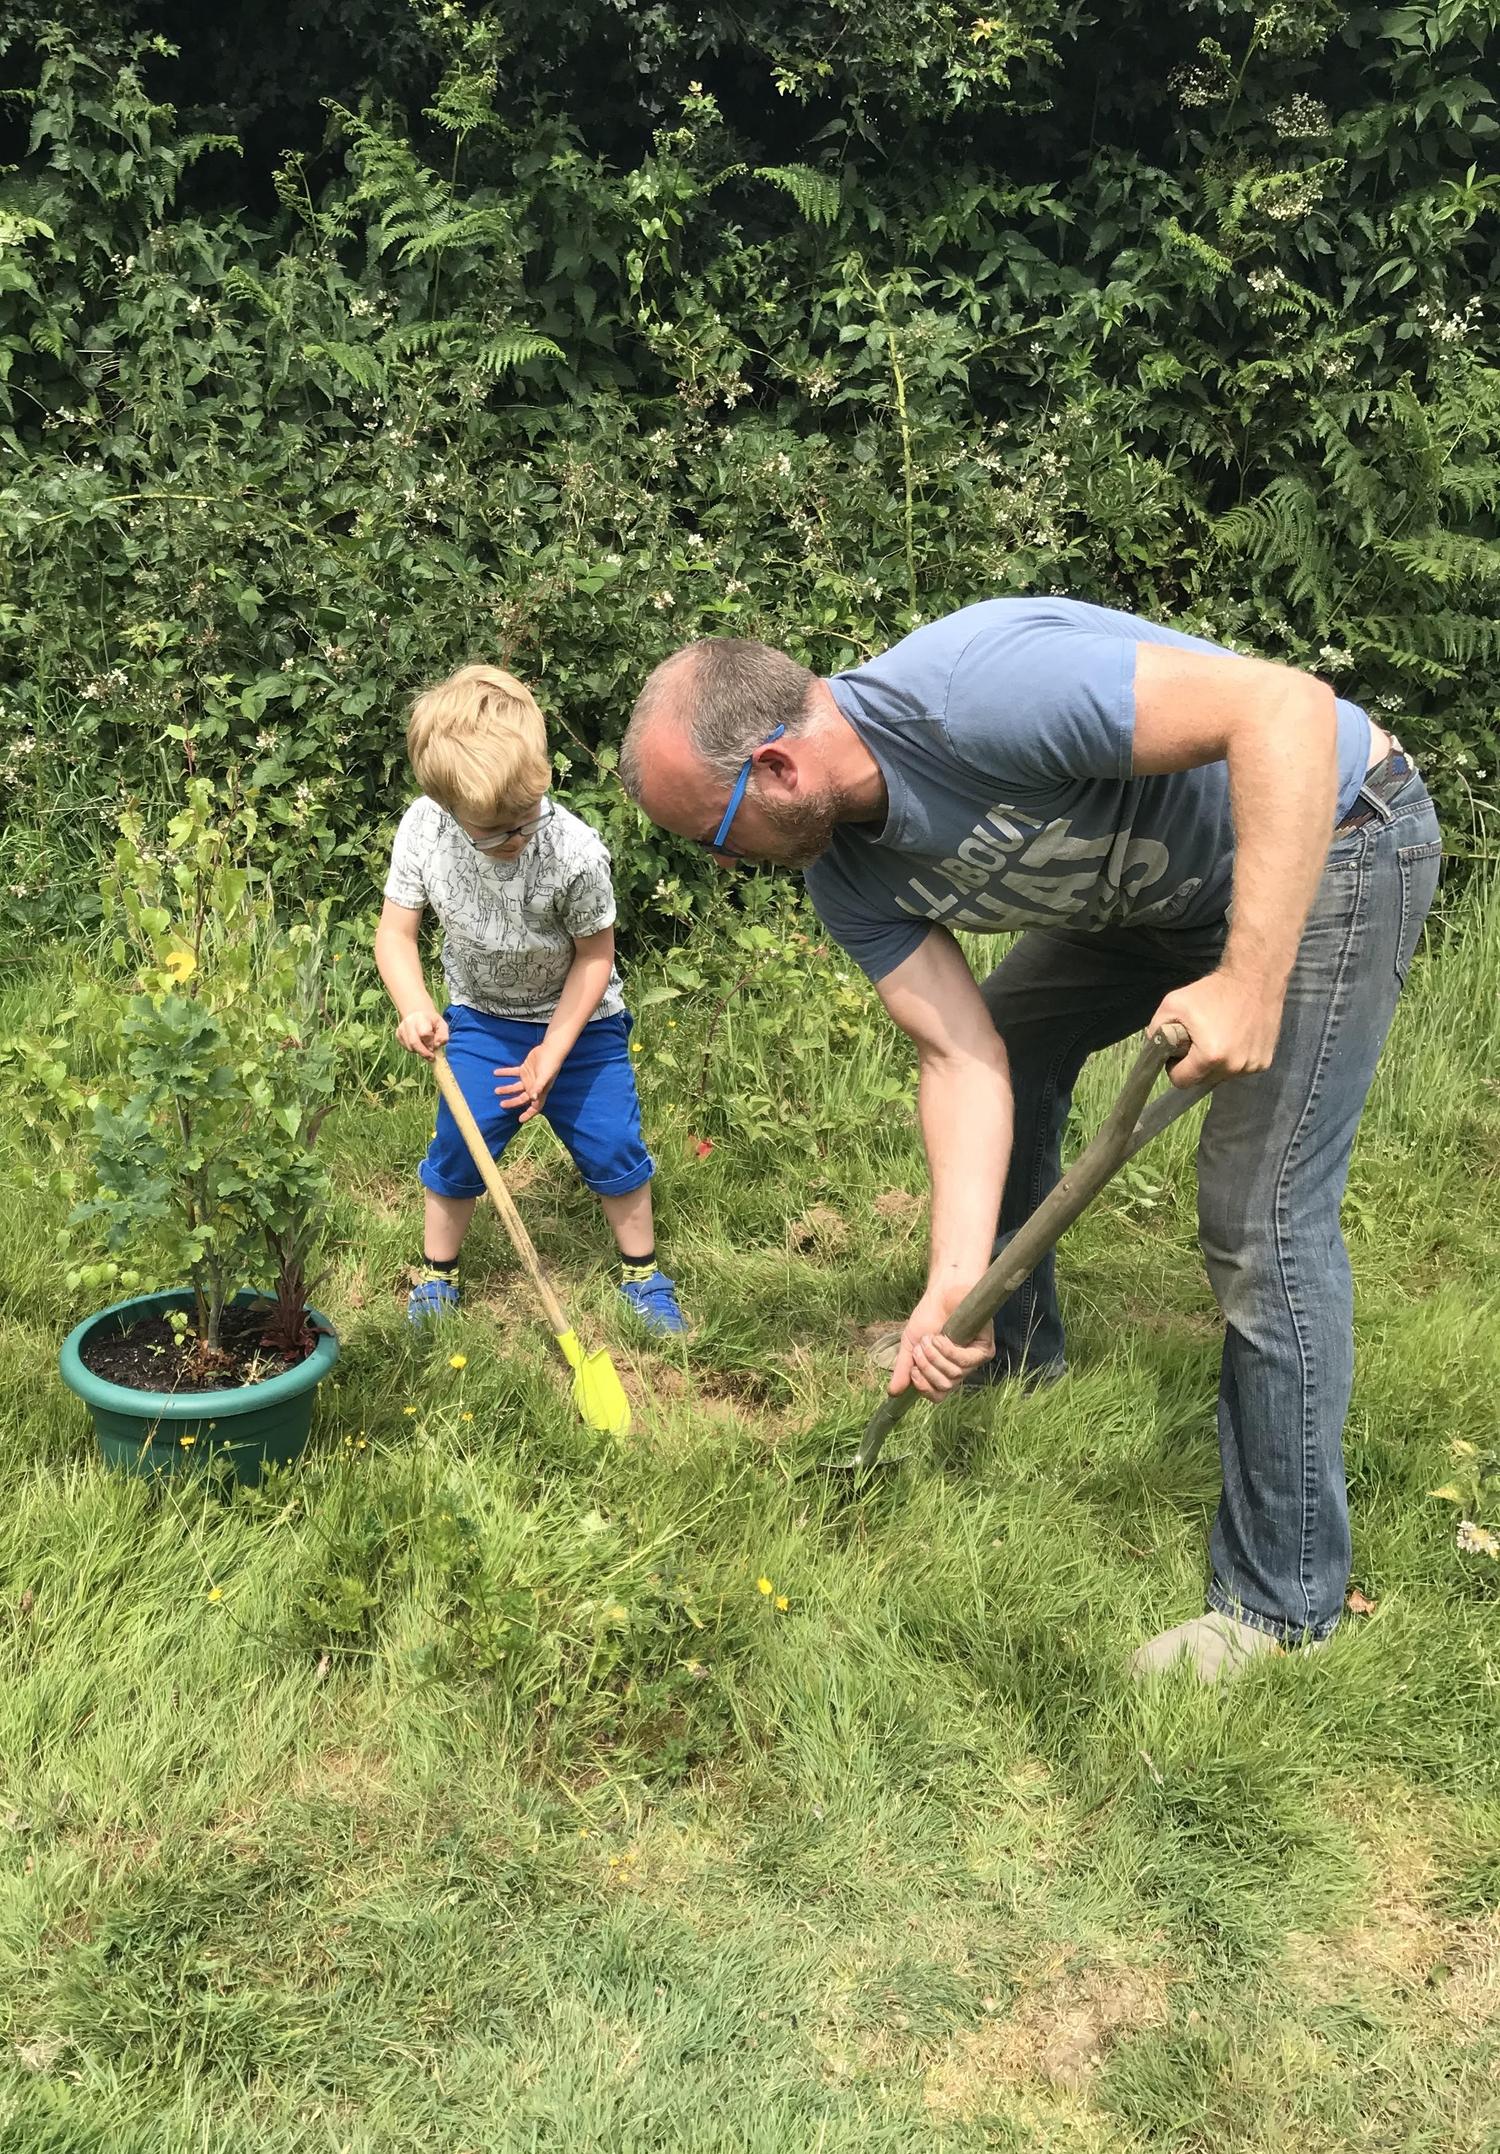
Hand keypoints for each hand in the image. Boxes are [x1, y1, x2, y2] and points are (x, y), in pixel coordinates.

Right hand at [396, 1006, 448, 1058]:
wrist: (419, 1015)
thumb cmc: (432, 1022)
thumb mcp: (442, 1026)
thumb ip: (443, 1036)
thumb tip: (437, 1045)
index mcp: (421, 1018)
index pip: (424, 1033)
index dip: (430, 1043)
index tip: (435, 1047)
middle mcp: (409, 1022)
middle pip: (414, 1042)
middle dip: (424, 1052)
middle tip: (431, 1057)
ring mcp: (401, 1029)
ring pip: (410, 1047)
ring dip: (419, 1051)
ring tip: (426, 1047)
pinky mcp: (398, 1035)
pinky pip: (406, 1047)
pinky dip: (414, 1050)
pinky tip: (419, 1044)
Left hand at [494, 1048, 557, 1122]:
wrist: (550, 1050)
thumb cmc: (550, 1065)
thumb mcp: (544, 1077)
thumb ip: (538, 1087)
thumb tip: (532, 1098)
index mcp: (540, 1091)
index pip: (535, 1106)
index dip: (529, 1114)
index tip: (520, 1119)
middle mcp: (533, 1087)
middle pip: (522, 1099)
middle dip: (512, 1102)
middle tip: (502, 1104)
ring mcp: (528, 1078)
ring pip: (515, 1087)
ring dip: (506, 1089)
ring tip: (496, 1090)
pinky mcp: (525, 1069)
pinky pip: (513, 1073)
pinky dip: (505, 1073)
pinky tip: (495, 1072)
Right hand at [890, 1280, 994, 1400]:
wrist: (942, 1293)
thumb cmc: (928, 1316)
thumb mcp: (909, 1345)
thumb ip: (903, 1369)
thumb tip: (892, 1393)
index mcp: (943, 1371)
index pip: (937, 1396)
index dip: (924, 1387)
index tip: (913, 1370)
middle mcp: (959, 1369)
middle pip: (944, 1387)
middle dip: (927, 1368)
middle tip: (920, 1348)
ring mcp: (973, 1360)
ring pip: (953, 1375)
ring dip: (935, 1356)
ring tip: (930, 1338)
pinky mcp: (984, 1350)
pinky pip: (964, 1362)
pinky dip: (948, 1350)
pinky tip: (941, 1337)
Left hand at [1149, 967, 1282, 1088]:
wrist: (1254, 979)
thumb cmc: (1212, 991)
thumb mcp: (1172, 1004)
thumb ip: (1156, 1030)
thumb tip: (1154, 1049)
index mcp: (1210, 1056)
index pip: (1182, 1081)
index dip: (1175, 1067)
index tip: (1179, 1052)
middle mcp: (1234, 1067)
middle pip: (1203, 1081)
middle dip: (1195, 1065)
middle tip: (1198, 1041)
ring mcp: (1252, 1066)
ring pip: (1222, 1076)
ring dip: (1216, 1063)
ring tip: (1219, 1036)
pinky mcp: (1265, 1061)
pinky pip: (1240, 1069)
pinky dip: (1234, 1059)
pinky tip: (1236, 1038)